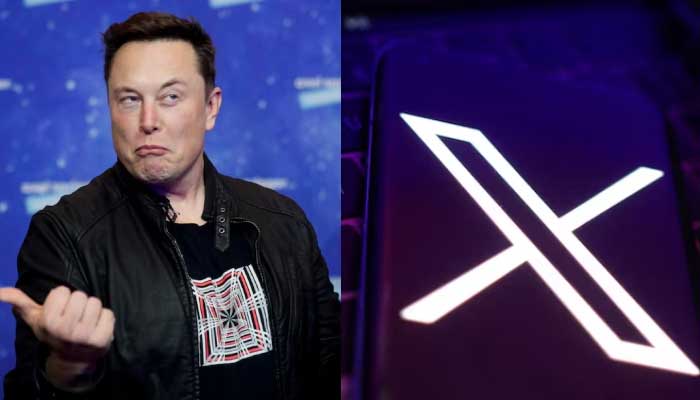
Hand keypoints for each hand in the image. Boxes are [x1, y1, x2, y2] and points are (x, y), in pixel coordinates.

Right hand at [0, 286, 114, 362]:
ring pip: (95, 302)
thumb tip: (0, 291)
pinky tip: (97, 327)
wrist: (73, 359)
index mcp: (48, 322)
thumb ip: (20, 302)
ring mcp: (84, 336)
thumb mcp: (36, 319)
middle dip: (78, 303)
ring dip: (93, 309)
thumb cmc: (55, 333)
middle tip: (74, 316)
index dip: (62, 298)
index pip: (62, 291)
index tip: (60, 310)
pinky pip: (109, 314)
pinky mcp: (101, 340)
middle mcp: (65, 329)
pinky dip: (105, 318)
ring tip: (85, 321)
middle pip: (80, 295)